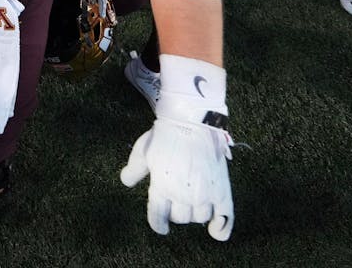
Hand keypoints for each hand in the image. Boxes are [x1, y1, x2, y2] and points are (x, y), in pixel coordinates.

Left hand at [121, 56, 232, 240]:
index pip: (158, 216)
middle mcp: (182, 194)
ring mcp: (204, 193)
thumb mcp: (143, 151)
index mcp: (161, 186)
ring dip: (195, 213)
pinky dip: (221, 228)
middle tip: (177, 201)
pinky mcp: (222, 189)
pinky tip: (216, 231)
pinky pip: (225, 217)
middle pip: (180, 218)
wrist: (192, 120)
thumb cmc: (165, 135)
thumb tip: (126, 182)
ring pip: (199, 217)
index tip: (161, 226)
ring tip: (193, 202)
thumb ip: (134, 169)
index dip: (158, 224)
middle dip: (176, 212)